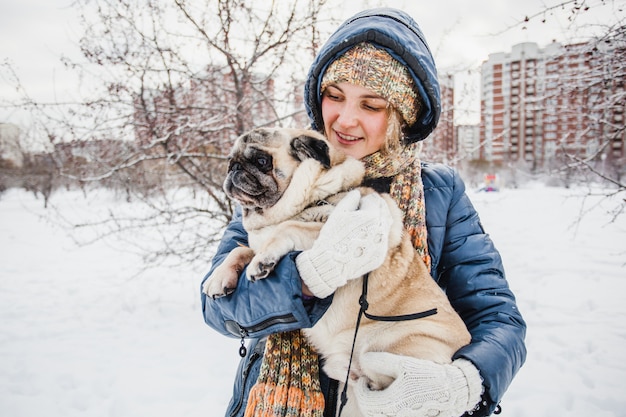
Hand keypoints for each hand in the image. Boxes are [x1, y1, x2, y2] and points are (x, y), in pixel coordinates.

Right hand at [296, 189, 391, 297]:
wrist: (331, 264)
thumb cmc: (332, 237)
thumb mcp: (338, 214)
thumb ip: (350, 200)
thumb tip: (357, 193)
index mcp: (372, 216)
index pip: (374, 200)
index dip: (365, 199)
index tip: (359, 201)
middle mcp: (381, 230)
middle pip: (383, 212)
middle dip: (375, 208)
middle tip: (364, 210)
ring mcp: (382, 244)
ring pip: (385, 227)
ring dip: (377, 222)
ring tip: (365, 223)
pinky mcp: (380, 256)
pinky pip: (381, 241)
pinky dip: (375, 237)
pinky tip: (364, 238)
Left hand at [354, 352, 482, 416]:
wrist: (454, 390)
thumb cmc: (429, 375)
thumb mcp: (403, 364)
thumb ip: (381, 361)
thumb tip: (365, 359)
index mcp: (392, 403)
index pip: (365, 401)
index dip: (361, 388)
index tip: (364, 379)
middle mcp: (397, 415)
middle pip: (371, 411)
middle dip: (368, 397)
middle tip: (371, 385)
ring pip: (381, 415)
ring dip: (377, 404)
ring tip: (384, 391)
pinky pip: (393, 416)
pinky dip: (388, 409)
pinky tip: (395, 399)